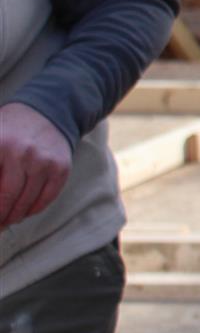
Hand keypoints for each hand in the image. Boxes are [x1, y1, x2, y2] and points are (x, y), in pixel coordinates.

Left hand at [0, 102, 70, 227]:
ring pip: (26, 202)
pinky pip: (46, 198)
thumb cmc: (10, 132)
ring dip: (14, 216)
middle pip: (5, 197)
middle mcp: (21, 152)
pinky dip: (34, 209)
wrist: (47, 113)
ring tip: (7, 219)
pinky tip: (25, 211)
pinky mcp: (61, 167)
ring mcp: (44, 160)